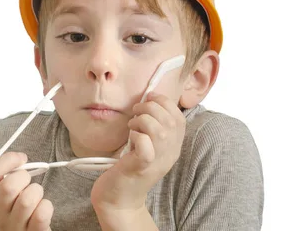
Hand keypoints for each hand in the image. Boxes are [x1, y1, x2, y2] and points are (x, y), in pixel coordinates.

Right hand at [0, 135, 53, 230]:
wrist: (28, 229)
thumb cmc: (14, 203)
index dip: (10, 159)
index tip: (21, 158)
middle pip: (9, 185)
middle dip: (25, 177)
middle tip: (27, 182)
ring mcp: (12, 226)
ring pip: (27, 200)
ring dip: (37, 192)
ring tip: (34, 196)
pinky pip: (41, 215)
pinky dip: (46, 207)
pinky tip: (41, 209)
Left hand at [91, 93, 185, 212]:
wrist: (119, 199)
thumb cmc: (129, 167)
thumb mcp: (148, 145)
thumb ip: (153, 127)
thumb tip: (148, 99)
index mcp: (173, 147)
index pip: (179, 118)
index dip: (165, 102)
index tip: (148, 98)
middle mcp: (170, 154)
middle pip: (170, 120)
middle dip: (150, 107)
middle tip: (135, 112)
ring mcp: (157, 161)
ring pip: (159, 129)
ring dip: (141, 120)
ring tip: (131, 126)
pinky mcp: (142, 166)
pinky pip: (145, 143)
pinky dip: (136, 135)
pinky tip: (130, 140)